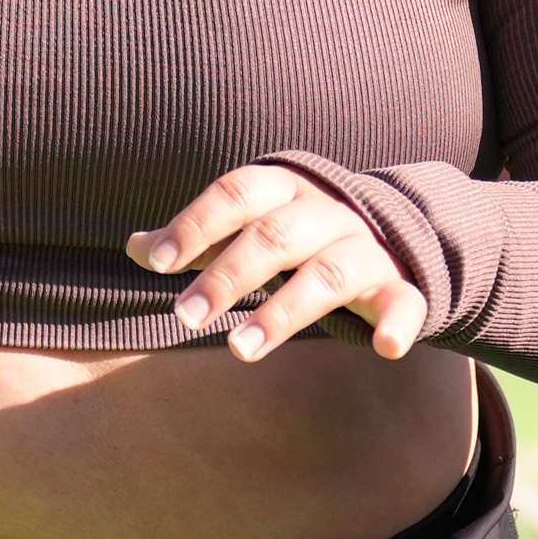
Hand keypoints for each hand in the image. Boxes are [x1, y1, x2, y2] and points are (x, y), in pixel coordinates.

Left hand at [128, 167, 427, 363]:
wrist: (393, 234)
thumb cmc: (299, 233)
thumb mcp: (251, 224)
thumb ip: (200, 236)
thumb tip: (134, 246)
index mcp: (285, 189)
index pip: (238, 192)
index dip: (197, 224)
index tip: (159, 262)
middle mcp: (327, 213)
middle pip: (275, 236)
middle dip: (228, 275)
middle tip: (184, 316)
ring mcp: (366, 249)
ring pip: (326, 275)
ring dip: (283, 312)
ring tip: (241, 349)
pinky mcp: (399, 285)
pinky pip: (403, 301)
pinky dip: (398, 323)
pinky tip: (387, 349)